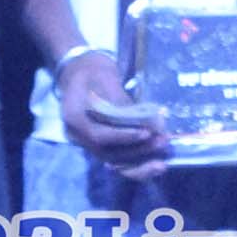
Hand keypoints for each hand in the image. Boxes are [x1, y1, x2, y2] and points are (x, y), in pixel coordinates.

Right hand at [53, 44, 169, 163]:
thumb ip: (121, 101)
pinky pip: (117, 161)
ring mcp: (88, 143)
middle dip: (137, 151)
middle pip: (107, 154)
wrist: (79, 71)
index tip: (147, 133)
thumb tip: (146, 120)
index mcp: (73, 118)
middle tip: (162, 141)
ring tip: (162, 162)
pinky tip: (155, 165)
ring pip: (114, 163)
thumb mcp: (105, 77)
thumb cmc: (92, 70)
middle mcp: (78, 137)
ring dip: (140, 164)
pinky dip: (136, 166)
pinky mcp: (100, 145)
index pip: (99, 136)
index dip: (124, 137)